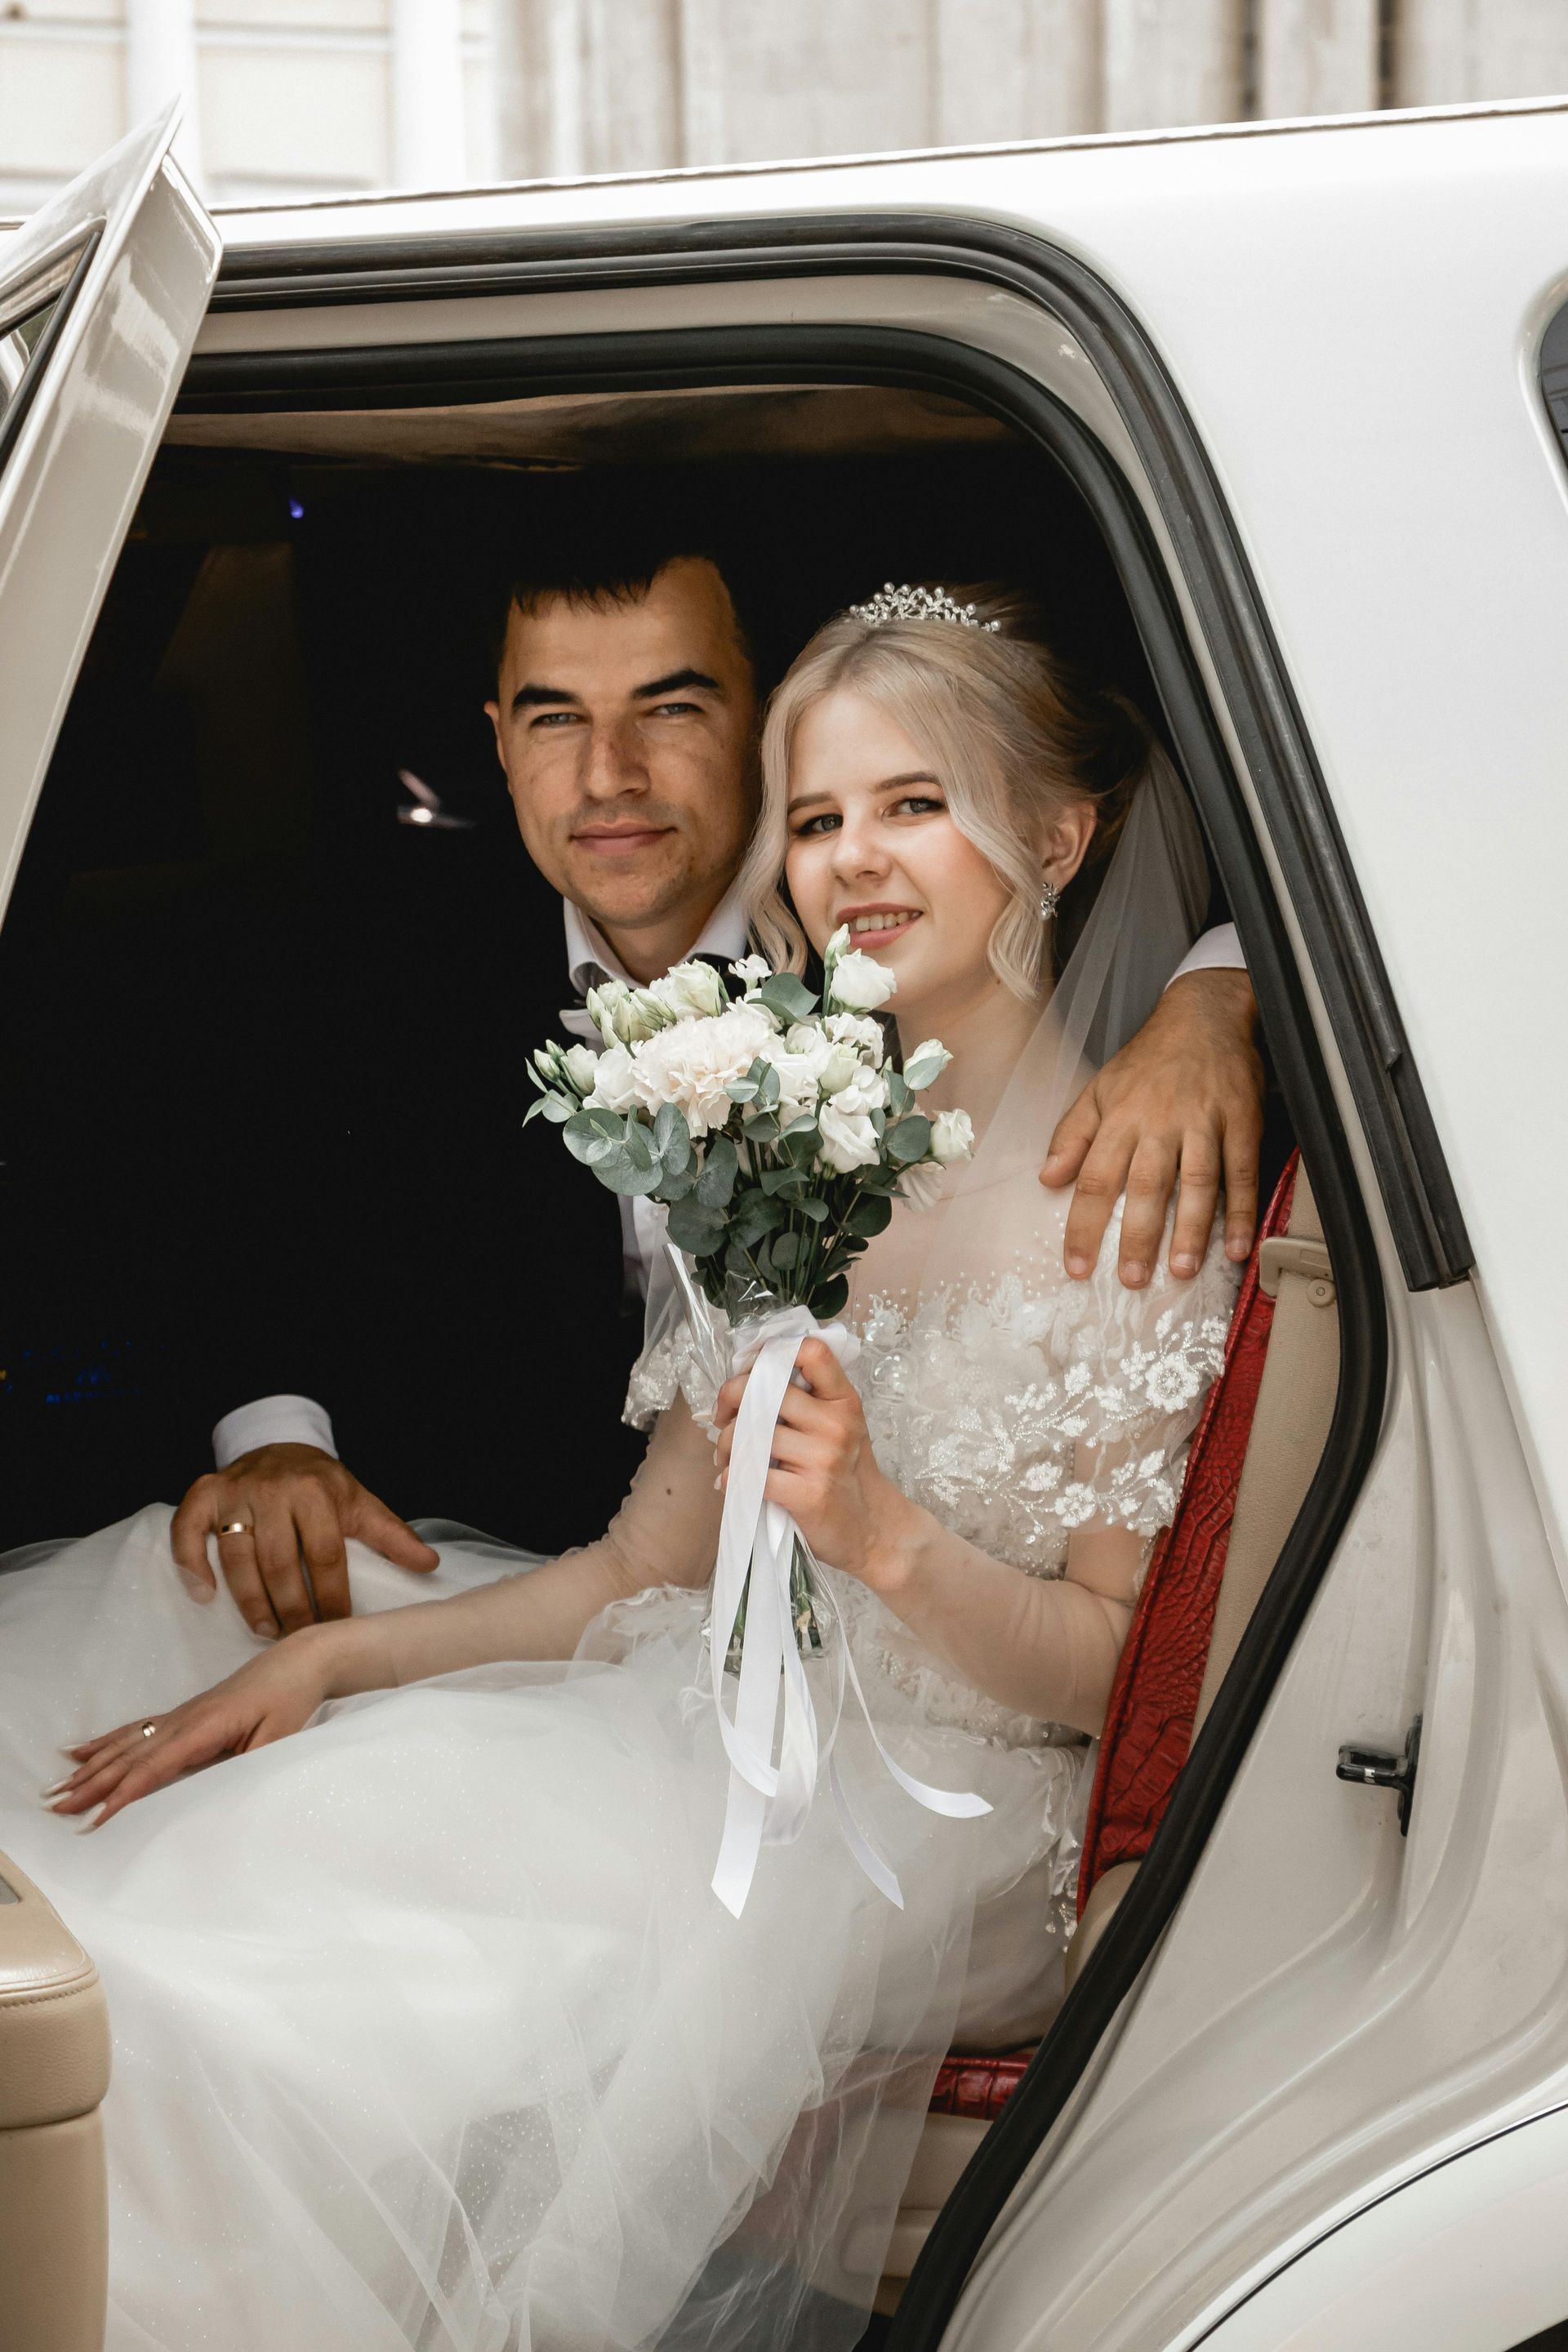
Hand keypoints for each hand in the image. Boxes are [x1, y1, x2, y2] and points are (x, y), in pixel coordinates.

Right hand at [42, 1627, 343, 1831]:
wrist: (298, 1661)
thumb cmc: (289, 1698)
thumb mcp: (278, 1738)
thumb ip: (246, 1767)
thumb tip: (219, 1796)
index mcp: (204, 1727)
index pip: (154, 1767)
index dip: (124, 1794)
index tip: (96, 1817)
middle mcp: (183, 1719)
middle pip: (129, 1756)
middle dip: (91, 1783)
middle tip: (58, 1806)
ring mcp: (180, 1714)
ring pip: (126, 1742)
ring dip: (91, 1765)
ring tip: (58, 1785)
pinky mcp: (184, 1713)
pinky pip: (136, 1729)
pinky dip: (106, 1741)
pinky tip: (83, 1749)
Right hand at [171, 1445, 438, 1637]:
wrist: (279, 1443)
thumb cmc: (322, 1485)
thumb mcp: (360, 1503)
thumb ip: (391, 1535)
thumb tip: (429, 1564)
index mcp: (317, 1491)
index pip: (325, 1555)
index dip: (332, 1596)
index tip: (337, 1626)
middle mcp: (273, 1489)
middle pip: (279, 1562)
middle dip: (292, 1608)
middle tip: (298, 1640)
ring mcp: (236, 1491)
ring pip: (237, 1557)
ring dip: (250, 1601)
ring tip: (266, 1630)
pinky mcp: (204, 1493)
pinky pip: (188, 1532)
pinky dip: (192, 1565)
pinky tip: (205, 1595)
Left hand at [713, 1339, 917, 1592]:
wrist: (871, 1527)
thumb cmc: (846, 1472)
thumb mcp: (841, 1425)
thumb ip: (808, 1400)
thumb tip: (747, 1377)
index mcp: (844, 1400)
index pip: (812, 1352)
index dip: (772, 1354)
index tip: (750, 1372)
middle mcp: (836, 1424)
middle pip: (766, 1389)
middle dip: (730, 1399)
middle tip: (722, 1416)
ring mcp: (823, 1459)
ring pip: (751, 1434)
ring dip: (726, 1445)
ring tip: (727, 1456)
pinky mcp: (808, 1493)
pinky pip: (751, 1473)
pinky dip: (732, 1476)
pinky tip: (734, 1479)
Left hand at [1041, 967, 1262, 1288]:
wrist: (1204, 1014)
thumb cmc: (1148, 1060)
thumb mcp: (1099, 1089)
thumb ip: (1073, 1135)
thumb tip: (1047, 1178)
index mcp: (1120, 1118)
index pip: (1093, 1178)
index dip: (1082, 1225)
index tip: (1076, 1266)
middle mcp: (1160, 1122)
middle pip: (1145, 1185)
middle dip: (1137, 1235)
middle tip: (1130, 1279)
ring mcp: (1204, 1122)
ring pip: (1197, 1182)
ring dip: (1190, 1229)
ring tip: (1180, 1270)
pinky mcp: (1243, 1122)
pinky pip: (1242, 1172)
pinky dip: (1242, 1211)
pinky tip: (1237, 1247)